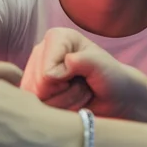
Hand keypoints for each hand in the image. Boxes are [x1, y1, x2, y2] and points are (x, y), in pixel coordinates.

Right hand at [21, 27, 146, 118]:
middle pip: (41, 88)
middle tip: (83, 84)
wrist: (114, 96)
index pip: (48, 71)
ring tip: (77, 90)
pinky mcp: (33, 89)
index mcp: (57, 37)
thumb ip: (83, 61)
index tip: (83, 74)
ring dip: (64, 102)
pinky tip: (69, 99)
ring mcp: (34, 71)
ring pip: (39, 100)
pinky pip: (38, 108)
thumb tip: (62, 65)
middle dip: (67, 93)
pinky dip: (59, 109)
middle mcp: (41, 51)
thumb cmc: (110, 77)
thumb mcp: (102, 66)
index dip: (67, 80)